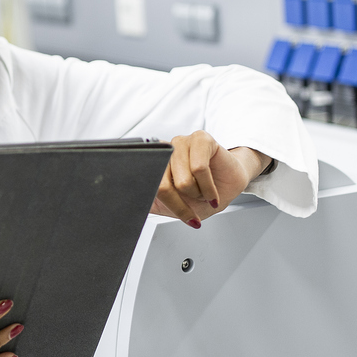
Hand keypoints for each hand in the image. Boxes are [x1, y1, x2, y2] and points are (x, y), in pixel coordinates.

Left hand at [150, 131, 270, 227]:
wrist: (229, 185)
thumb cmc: (200, 193)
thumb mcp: (171, 206)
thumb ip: (149, 203)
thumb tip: (126, 208)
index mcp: (153, 164)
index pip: (147, 187)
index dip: (164, 206)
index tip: (179, 217)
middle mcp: (164, 151)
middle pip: (163, 186)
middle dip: (181, 205)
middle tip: (195, 207)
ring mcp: (181, 142)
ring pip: (183, 180)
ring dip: (198, 194)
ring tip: (203, 193)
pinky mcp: (200, 139)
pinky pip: (199, 169)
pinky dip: (208, 188)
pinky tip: (212, 193)